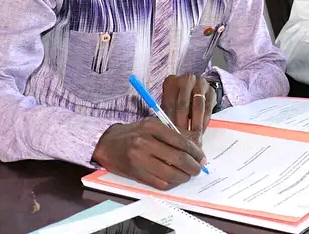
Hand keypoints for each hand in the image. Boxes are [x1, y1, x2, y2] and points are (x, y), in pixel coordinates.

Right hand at [92, 118, 206, 190]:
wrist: (107, 144)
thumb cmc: (133, 133)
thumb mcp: (153, 125)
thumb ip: (173, 132)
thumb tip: (196, 144)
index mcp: (152, 127)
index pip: (181, 141)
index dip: (195, 152)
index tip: (202, 157)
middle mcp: (145, 142)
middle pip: (178, 158)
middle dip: (193, 166)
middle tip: (198, 168)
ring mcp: (139, 159)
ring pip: (170, 173)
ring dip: (184, 177)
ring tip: (188, 175)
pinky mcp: (136, 174)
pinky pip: (159, 183)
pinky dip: (171, 183)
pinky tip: (175, 179)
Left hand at [161, 73, 216, 145]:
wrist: (193, 91)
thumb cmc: (177, 102)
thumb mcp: (169, 106)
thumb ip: (166, 115)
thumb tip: (165, 131)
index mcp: (171, 81)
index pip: (169, 102)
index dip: (169, 119)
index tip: (170, 132)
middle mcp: (186, 79)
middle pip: (183, 103)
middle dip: (182, 122)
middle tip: (181, 136)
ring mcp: (201, 83)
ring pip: (198, 105)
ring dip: (194, 122)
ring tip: (191, 135)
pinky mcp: (212, 90)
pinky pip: (208, 107)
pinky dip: (204, 120)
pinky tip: (200, 129)